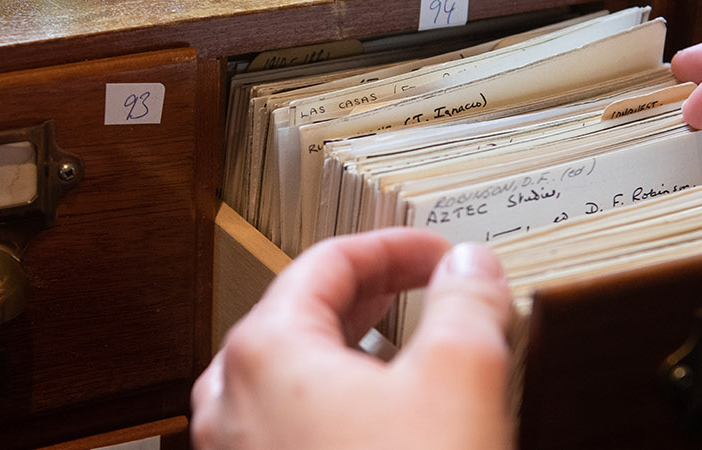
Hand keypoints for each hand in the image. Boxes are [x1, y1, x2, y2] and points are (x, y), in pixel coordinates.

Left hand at [191, 229, 514, 449]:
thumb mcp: (461, 381)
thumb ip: (467, 305)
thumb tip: (471, 266)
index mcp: (264, 353)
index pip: (329, 262)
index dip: (398, 248)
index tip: (443, 255)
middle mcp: (230, 401)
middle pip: (300, 316)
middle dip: (373, 297)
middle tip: (424, 288)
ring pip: (289, 378)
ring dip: (350, 355)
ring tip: (404, 357)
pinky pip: (287, 427)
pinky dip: (333, 407)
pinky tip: (379, 424)